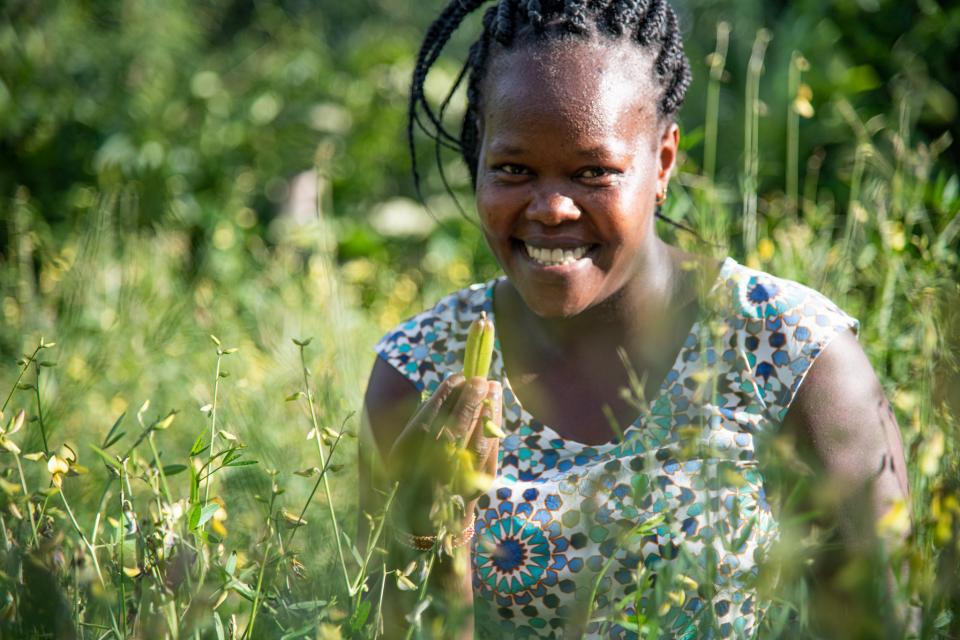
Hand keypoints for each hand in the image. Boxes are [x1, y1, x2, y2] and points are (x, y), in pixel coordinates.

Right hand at [386, 374, 501, 532]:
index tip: (457, 377)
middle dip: (470, 402)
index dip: (445, 397)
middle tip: (479, 379)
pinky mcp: (481, 483)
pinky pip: (490, 449)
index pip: (429, 421)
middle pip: (456, 431)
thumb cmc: (414, 471)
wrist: (430, 517)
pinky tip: (496, 407)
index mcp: (410, 462)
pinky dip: (494, 426)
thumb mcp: (407, 449)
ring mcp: (460, 480)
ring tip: (493, 387)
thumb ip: (424, 420)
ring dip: (488, 411)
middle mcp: (434, 472)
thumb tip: (452, 387)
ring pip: (479, 440)